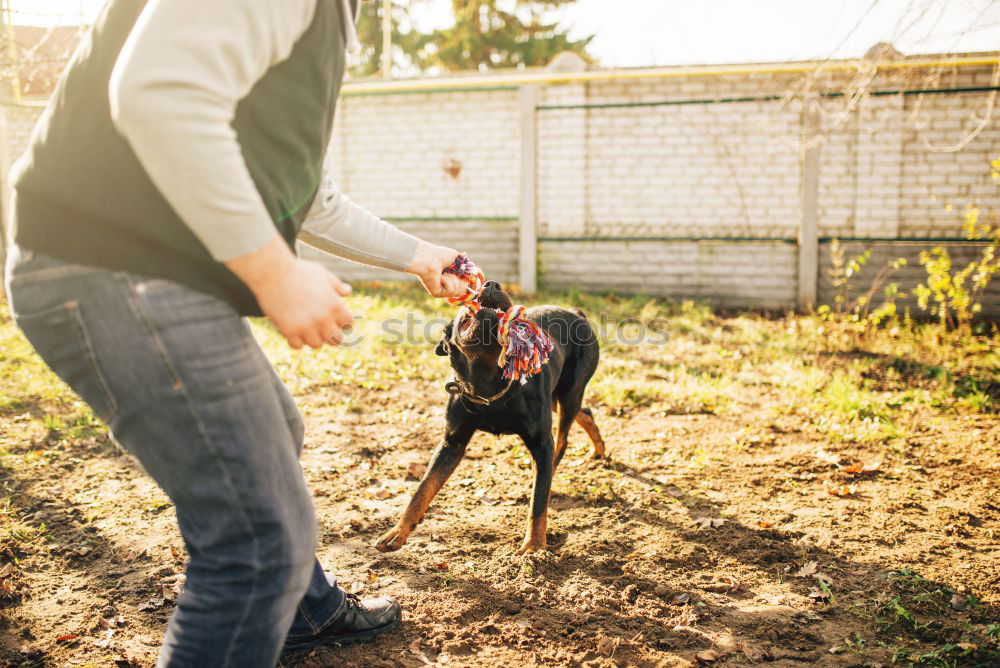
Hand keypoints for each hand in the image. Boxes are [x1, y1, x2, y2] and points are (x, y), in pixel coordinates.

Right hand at [225, 237, 353, 348]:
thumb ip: (336, 285)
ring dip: (313, 337)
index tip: (336, 319)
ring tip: (307, 327)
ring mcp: (306, 327)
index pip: (348, 323)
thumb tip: (348, 292)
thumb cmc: (298, 270)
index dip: (343, 321)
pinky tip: (293, 330)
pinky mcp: (289, 331)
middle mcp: (323, 319)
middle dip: (331, 334)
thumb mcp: (322, 274)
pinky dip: (296, 340)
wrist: (272, 272)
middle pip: (336, 339)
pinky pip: (297, 346)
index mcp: (335, 305)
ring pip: (316, 345)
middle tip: (323, 328)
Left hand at [407, 241, 467, 298]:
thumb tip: (472, 273)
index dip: (466, 281)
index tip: (465, 274)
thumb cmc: (440, 255)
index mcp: (450, 278)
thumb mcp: (458, 259)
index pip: (463, 286)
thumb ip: (466, 266)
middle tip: (452, 273)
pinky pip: (450, 291)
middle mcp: (445, 286)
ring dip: (453, 279)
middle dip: (461, 281)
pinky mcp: (437, 293)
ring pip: (458, 291)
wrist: (429, 257)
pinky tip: (440, 276)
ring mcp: (441, 290)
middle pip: (462, 291)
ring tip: (444, 273)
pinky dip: (448, 281)